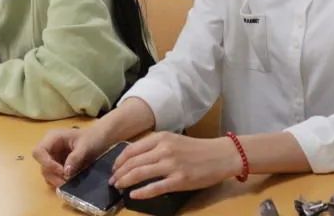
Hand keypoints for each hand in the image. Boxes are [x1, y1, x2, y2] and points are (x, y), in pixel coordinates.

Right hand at [33, 125, 109, 186]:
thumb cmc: (92, 138)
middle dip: (53, 175)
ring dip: (56, 180)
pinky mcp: (57, 165)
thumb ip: (75, 158)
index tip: (62, 171)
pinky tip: (70, 181)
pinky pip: (54, 176)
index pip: (39, 152)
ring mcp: (53, 157)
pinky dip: (60, 180)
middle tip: (67, 182)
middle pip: (42, 165)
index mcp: (53, 138)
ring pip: (47, 173)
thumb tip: (66, 172)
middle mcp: (49, 148)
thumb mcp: (85, 146)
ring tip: (70, 183)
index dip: (47, 163)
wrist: (100, 139)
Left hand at [110, 132, 241, 199]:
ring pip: (140, 173)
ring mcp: (171, 165)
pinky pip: (155, 187)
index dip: (119, 160)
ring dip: (125, 181)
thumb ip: (156, 146)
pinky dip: (141, 192)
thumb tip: (135, 158)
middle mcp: (164, 149)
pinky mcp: (179, 180)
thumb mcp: (174, 140)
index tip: (114, 169)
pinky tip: (134, 195)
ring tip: (118, 187)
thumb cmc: (197, 149)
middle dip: (119, 173)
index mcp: (161, 138)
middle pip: (133, 162)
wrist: (221, 155)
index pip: (132, 149)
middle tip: (112, 181)